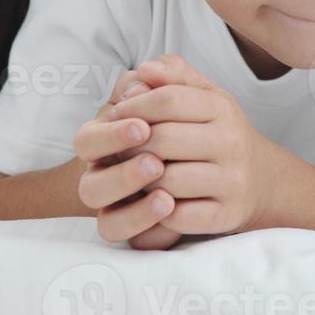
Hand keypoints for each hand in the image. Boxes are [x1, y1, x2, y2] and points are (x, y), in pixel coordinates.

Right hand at [73, 61, 176, 248]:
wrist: (225, 166)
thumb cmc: (194, 124)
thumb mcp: (186, 95)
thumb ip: (168, 77)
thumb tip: (147, 71)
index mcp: (106, 143)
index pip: (88, 140)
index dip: (111, 135)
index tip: (143, 125)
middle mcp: (107, 179)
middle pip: (90, 186)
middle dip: (122, 174)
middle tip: (155, 162)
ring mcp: (122, 210)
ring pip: (106, 220)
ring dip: (137, 212)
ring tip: (165, 193)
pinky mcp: (142, 234)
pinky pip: (134, 243)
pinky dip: (151, 229)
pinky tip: (173, 210)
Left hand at [104, 55, 278, 238]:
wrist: (263, 180)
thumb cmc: (221, 133)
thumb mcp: (206, 95)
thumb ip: (174, 74)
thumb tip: (145, 70)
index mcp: (222, 108)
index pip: (167, 100)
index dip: (133, 107)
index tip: (116, 115)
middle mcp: (231, 142)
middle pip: (162, 140)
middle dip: (131, 146)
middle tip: (119, 151)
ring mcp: (232, 181)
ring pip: (166, 181)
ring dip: (141, 182)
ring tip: (136, 176)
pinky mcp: (227, 215)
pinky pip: (178, 217)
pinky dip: (158, 212)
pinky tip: (154, 201)